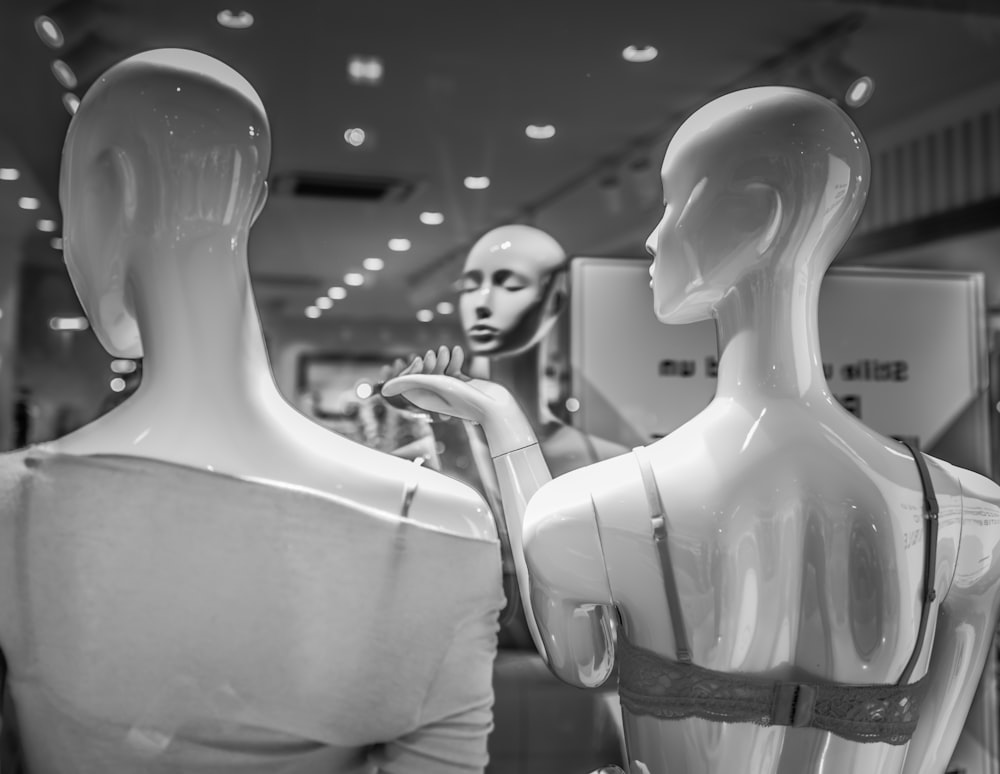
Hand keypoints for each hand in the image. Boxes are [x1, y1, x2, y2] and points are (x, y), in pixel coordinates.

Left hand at [381, 346, 509, 423]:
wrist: (494, 406)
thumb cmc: (463, 398)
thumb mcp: (432, 385)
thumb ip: (408, 382)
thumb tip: (384, 389)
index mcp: (423, 401)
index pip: (406, 382)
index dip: (406, 369)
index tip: (415, 360)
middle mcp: (434, 396)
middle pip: (421, 374)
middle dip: (426, 363)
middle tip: (432, 354)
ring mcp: (448, 391)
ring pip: (438, 370)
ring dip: (441, 359)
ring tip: (446, 349)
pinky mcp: (461, 385)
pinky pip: (453, 369)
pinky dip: (454, 359)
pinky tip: (458, 350)